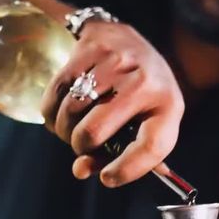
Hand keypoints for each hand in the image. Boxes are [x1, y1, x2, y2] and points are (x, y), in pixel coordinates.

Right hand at [40, 20, 184, 186]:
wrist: (126, 40)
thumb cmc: (134, 97)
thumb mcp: (139, 125)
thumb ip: (113, 155)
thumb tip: (80, 170)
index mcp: (167, 107)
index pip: (150, 147)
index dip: (126, 170)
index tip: (107, 178)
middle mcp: (145, 81)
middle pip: (94, 132)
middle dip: (80, 147)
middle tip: (82, 144)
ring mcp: (116, 62)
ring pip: (69, 114)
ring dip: (63, 130)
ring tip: (72, 127)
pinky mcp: (90, 48)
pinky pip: (55, 94)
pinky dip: (51, 112)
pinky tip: (62, 111)